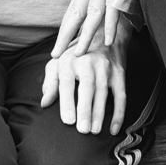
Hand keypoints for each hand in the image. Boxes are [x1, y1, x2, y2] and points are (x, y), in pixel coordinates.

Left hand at [41, 19, 130, 134]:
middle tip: (83, 130)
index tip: (68, 120)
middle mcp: (88, 62)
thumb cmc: (75, 54)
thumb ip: (50, 82)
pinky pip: (121, 94)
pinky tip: (114, 128)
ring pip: (103, 92)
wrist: (102, 33)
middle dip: (86, 109)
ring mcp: (105, 67)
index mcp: (69, 61)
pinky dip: (119, 112)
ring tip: (95, 131)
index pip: (67, 82)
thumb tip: (44, 103)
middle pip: (87, 87)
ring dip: (100, 113)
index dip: (67, 102)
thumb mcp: (58, 63)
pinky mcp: (119, 73)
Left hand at [52, 0, 164, 57]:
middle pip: (75, 11)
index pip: (74, 6)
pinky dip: (110, 24)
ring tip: (79, 54)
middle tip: (56, 55)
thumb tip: (115, 7)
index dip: (66, 27)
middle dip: (65, 35)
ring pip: (92, 11)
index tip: (58, 45)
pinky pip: (112, 5)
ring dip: (85, 35)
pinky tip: (107, 39)